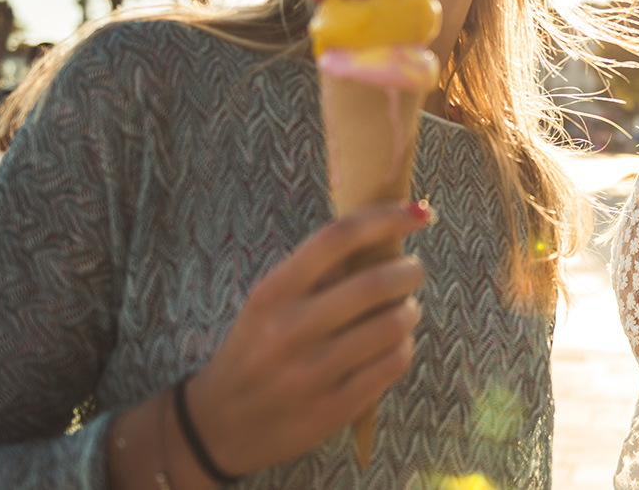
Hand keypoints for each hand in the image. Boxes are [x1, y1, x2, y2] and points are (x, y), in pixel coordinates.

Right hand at [183, 202, 426, 477]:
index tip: (419, 212)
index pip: (337, 237)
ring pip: (392, 325)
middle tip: (412, 271)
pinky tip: (393, 346)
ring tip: (403, 311)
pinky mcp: (333, 409)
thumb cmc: (255, 350)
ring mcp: (312, 372)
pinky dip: (404, 347)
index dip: (386, 218)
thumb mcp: (268, 305)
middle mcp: (291, 329)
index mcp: (273, 293)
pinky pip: (392, 365)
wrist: (219, 426)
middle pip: (375, 283)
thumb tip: (382, 235)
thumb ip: (315, 274)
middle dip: (409, 271)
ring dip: (409, 311)